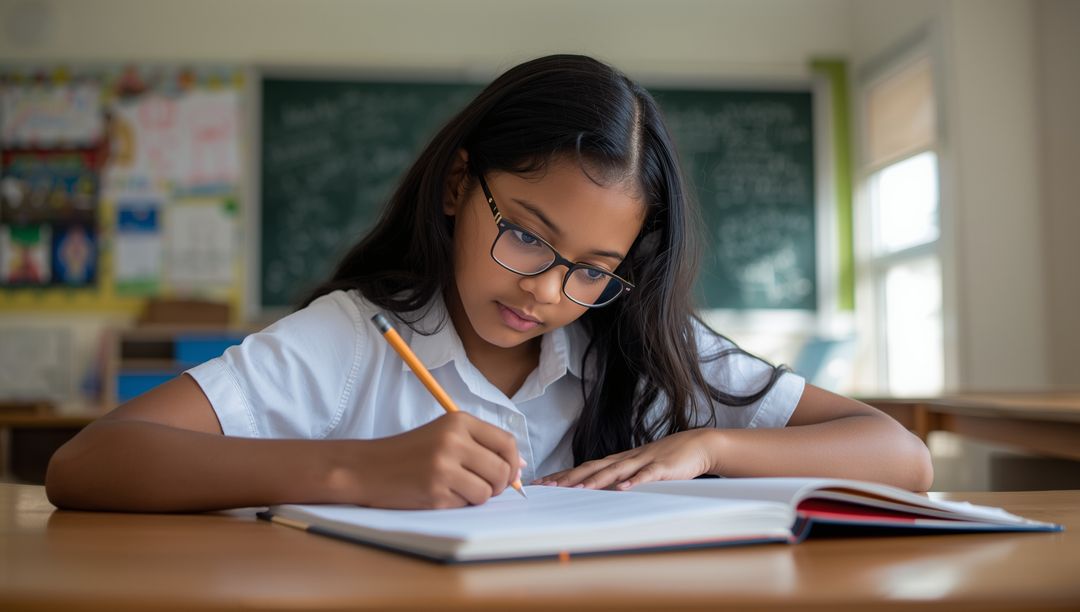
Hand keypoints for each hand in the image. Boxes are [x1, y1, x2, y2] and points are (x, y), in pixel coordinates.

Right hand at [336, 412, 523, 508]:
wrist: (367, 467)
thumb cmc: (410, 452)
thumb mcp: (445, 435)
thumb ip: (482, 445)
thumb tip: (521, 466)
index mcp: (458, 421)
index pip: (507, 443)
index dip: (513, 463)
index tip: (509, 473)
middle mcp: (453, 440)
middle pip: (502, 470)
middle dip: (499, 485)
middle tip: (482, 486)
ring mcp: (444, 467)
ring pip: (487, 492)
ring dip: (477, 496)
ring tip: (456, 488)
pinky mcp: (435, 491)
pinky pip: (465, 504)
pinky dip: (458, 504)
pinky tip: (439, 494)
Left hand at [534, 429, 720, 490]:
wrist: (696, 445)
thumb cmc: (665, 459)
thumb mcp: (637, 468)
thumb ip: (618, 477)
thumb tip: (595, 489)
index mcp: (618, 461)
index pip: (584, 468)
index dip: (563, 475)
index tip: (542, 483)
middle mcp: (625, 459)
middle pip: (592, 468)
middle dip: (569, 478)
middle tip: (548, 488)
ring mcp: (642, 462)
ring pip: (615, 471)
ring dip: (596, 480)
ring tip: (578, 490)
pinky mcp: (661, 468)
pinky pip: (646, 475)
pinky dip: (634, 482)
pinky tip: (623, 488)